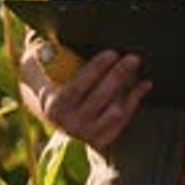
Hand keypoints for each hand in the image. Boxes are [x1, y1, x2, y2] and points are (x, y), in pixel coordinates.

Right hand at [20, 39, 151, 149]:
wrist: (53, 112)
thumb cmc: (49, 80)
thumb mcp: (39, 68)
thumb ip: (44, 55)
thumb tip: (49, 44)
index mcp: (55, 107)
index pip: (79, 86)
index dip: (97, 68)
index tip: (112, 52)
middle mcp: (71, 125)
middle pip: (101, 97)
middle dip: (119, 74)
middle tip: (132, 57)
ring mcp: (87, 135)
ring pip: (116, 111)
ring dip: (129, 88)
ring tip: (136, 67)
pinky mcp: (102, 140)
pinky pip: (124, 120)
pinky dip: (135, 100)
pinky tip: (144, 84)